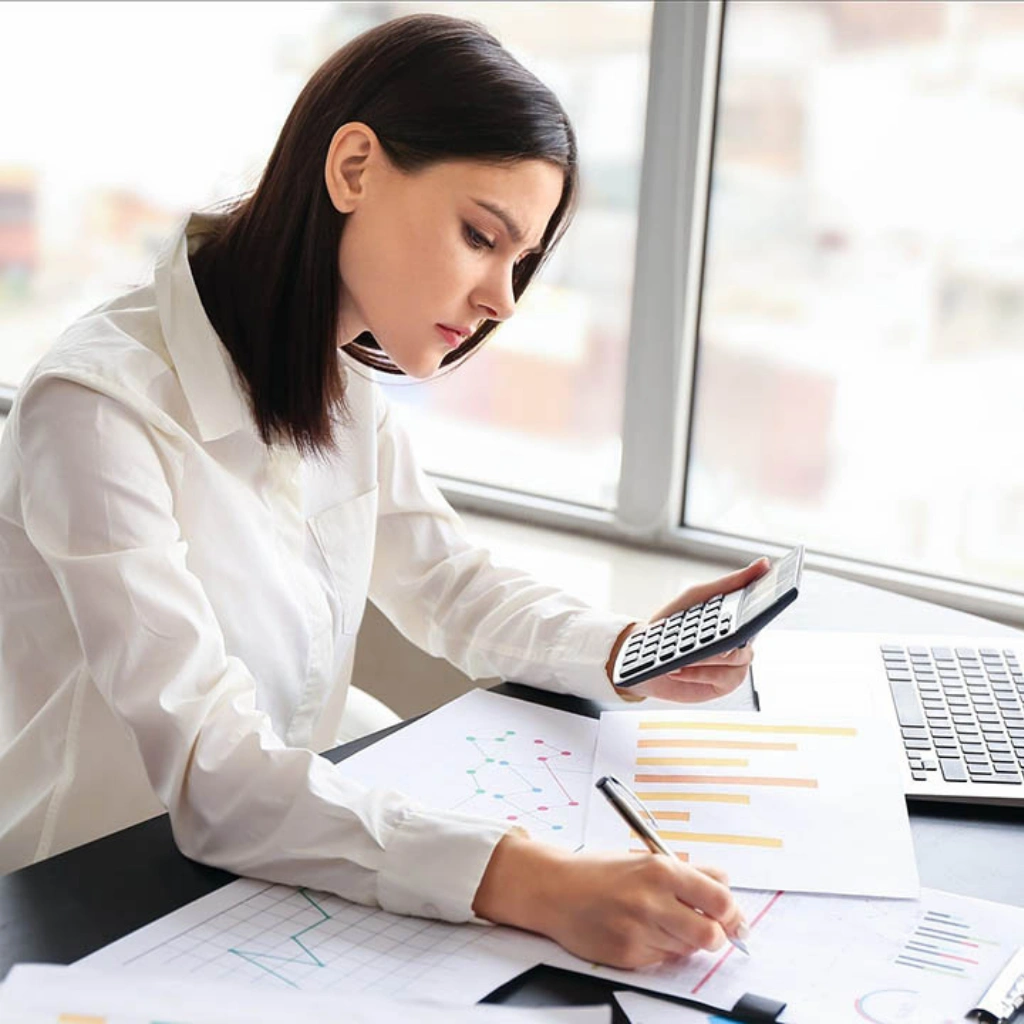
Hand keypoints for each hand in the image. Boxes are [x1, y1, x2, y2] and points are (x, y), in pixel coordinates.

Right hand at [473, 832, 747, 968]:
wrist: (555, 889)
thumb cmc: (600, 871)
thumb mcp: (646, 857)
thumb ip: (688, 871)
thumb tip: (725, 882)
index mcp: (661, 870)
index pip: (720, 900)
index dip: (732, 912)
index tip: (731, 915)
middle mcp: (652, 900)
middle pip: (711, 935)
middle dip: (715, 935)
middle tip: (708, 928)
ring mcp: (639, 931)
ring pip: (688, 950)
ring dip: (685, 941)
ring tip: (663, 923)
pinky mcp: (628, 955)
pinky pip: (663, 960)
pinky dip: (661, 950)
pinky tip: (642, 932)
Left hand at [607, 559, 770, 702]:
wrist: (645, 655)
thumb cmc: (674, 621)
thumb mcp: (699, 596)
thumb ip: (730, 582)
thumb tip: (765, 562)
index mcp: (740, 619)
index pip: (762, 611)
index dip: (772, 604)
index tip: (770, 597)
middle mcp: (743, 642)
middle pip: (750, 637)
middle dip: (726, 636)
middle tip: (711, 636)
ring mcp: (736, 665)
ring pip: (736, 658)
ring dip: (705, 656)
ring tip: (682, 654)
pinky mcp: (725, 684)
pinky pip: (722, 677)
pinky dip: (698, 672)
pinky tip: (679, 668)